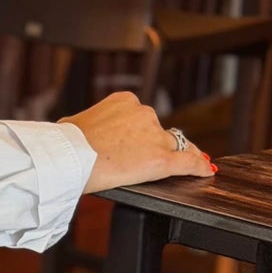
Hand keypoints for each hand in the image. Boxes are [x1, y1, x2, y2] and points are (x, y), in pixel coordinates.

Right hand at [61, 91, 214, 193]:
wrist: (70, 157)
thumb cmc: (66, 142)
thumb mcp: (75, 122)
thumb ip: (90, 123)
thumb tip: (82, 129)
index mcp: (125, 101)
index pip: (143, 118)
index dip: (141, 133)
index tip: (138, 143)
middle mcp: (144, 114)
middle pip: (160, 131)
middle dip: (153, 145)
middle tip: (140, 160)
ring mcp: (155, 136)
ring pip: (176, 145)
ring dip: (175, 155)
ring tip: (175, 166)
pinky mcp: (162, 159)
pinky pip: (188, 162)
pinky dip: (198, 167)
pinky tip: (206, 171)